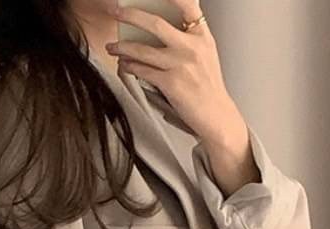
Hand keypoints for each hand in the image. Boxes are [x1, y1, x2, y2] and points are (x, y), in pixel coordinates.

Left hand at [105, 3, 244, 151]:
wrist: (216, 116)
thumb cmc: (209, 86)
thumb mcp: (206, 53)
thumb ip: (190, 36)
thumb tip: (164, 24)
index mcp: (202, 36)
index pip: (188, 5)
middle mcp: (191, 47)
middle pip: (156, 24)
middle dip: (131, 16)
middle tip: (117, 12)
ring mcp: (180, 65)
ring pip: (143, 50)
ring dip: (123, 47)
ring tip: (113, 46)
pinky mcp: (171, 84)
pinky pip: (143, 70)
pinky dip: (130, 67)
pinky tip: (124, 64)